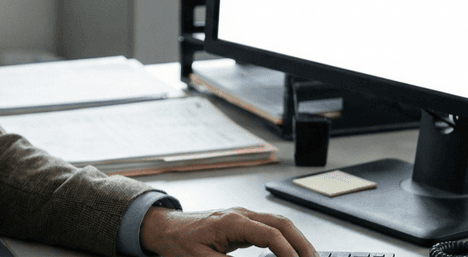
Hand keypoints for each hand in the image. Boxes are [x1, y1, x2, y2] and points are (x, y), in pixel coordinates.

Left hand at [138, 206, 316, 256]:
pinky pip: (271, 226)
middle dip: (302, 243)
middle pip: (282, 223)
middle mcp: (241, 214)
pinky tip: (292, 251)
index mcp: (231, 221)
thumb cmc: (178, 243)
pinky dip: (286, 238)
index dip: (289, 252)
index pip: (271, 234)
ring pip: (279, 222)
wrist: (164, 227)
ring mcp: (243, 215)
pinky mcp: (242, 222)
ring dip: (297, 240)